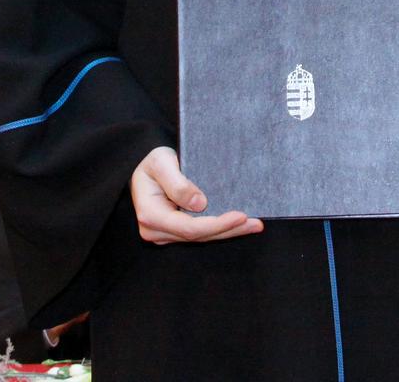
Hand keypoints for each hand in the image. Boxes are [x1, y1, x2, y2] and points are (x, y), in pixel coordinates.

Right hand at [128, 146, 262, 244]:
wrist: (142, 166)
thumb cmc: (152, 161)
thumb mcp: (161, 163)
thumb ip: (177, 183)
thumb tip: (199, 204)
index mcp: (151, 215)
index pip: (189, 228)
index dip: (217, 224)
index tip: (241, 216)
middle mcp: (156, 230)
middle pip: (198, 236)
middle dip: (229, 230)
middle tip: (256, 224)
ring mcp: (164, 233)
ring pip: (201, 237)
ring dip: (228, 231)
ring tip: (254, 225)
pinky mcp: (173, 231)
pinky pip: (199, 233)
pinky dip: (220, 228)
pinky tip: (239, 224)